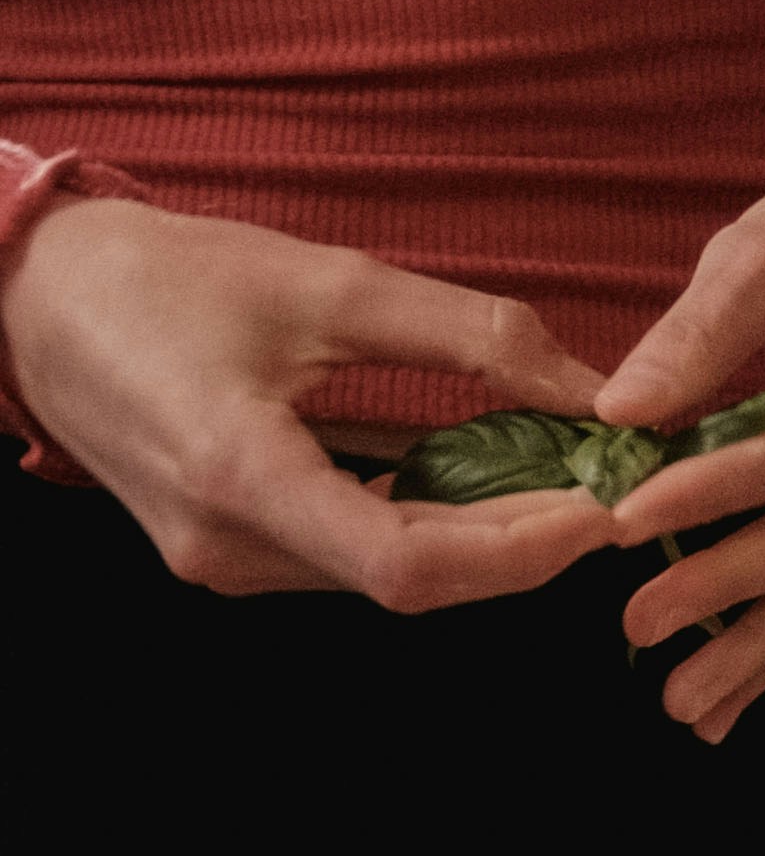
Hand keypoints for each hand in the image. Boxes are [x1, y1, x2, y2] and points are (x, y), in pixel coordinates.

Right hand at [0, 194, 627, 606]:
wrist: (37, 299)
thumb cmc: (165, 277)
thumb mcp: (326, 283)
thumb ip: (467, 335)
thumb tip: (591, 384)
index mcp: (240, 476)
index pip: (407, 566)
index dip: (520, 551)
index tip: (602, 507)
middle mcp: (227, 545)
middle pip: (411, 579)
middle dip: (525, 542)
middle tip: (617, 489)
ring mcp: (223, 558)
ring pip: (386, 573)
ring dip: (484, 536)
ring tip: (571, 477)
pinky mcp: (228, 547)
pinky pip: (350, 553)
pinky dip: (429, 520)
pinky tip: (489, 478)